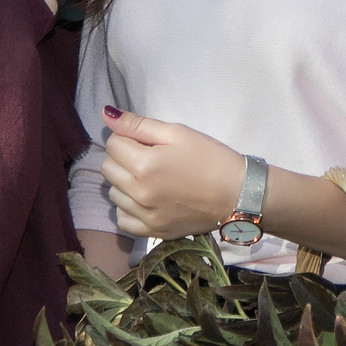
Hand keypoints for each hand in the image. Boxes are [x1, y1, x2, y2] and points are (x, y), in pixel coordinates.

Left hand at [98, 109, 245, 239]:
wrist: (239, 195)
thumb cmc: (211, 158)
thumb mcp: (178, 133)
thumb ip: (139, 125)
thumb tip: (106, 114)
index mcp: (144, 165)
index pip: (113, 144)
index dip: (128, 137)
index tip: (147, 141)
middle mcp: (139, 193)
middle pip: (108, 168)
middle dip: (123, 158)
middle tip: (149, 157)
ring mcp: (145, 215)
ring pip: (113, 194)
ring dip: (125, 183)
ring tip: (151, 178)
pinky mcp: (153, 231)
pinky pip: (123, 220)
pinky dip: (129, 209)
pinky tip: (146, 200)